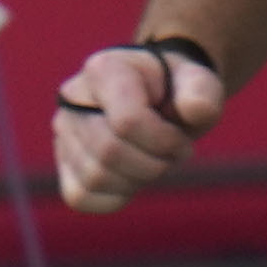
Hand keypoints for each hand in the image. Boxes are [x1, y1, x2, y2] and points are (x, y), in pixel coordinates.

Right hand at [54, 38, 224, 211]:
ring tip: (153, 160)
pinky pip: (80, 197)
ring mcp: (64, 132)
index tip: (182, 140)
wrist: (162, 101)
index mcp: (104, 70)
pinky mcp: (64, 164)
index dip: (163, 141)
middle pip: (109, 152)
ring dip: (137, 180)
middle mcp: (72, 98)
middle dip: (153, 163)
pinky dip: (115, 196)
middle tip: (172, 154)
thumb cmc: (179, 93)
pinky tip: (133, 175)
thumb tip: (197, 109)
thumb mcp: (199, 84)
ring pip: (95, 178)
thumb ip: (202, 93)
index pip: (127, 122)